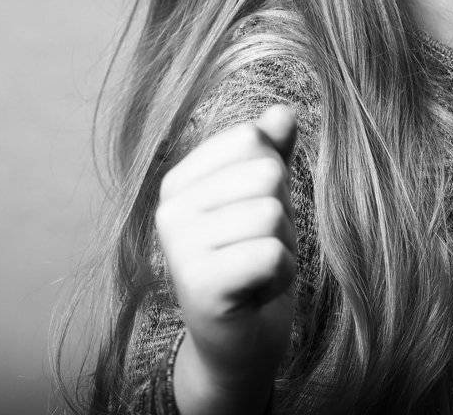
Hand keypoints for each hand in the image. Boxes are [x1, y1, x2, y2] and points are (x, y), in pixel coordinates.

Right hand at [156, 103, 299, 408]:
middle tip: (256, 249)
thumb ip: (272, 151)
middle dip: (280, 215)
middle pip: (266, 174)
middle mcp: (169, 210)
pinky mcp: (201, 287)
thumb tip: (283, 111)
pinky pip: (273, 254)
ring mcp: (180, 248)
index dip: (272, 177)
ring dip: (282, 246)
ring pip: (273, 214)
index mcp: (179, 180)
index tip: (251, 217)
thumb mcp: (264, 197)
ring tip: (256, 271)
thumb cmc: (252, 261)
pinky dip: (281, 275)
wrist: (240, 341)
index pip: (252, 138)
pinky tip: (258, 292)